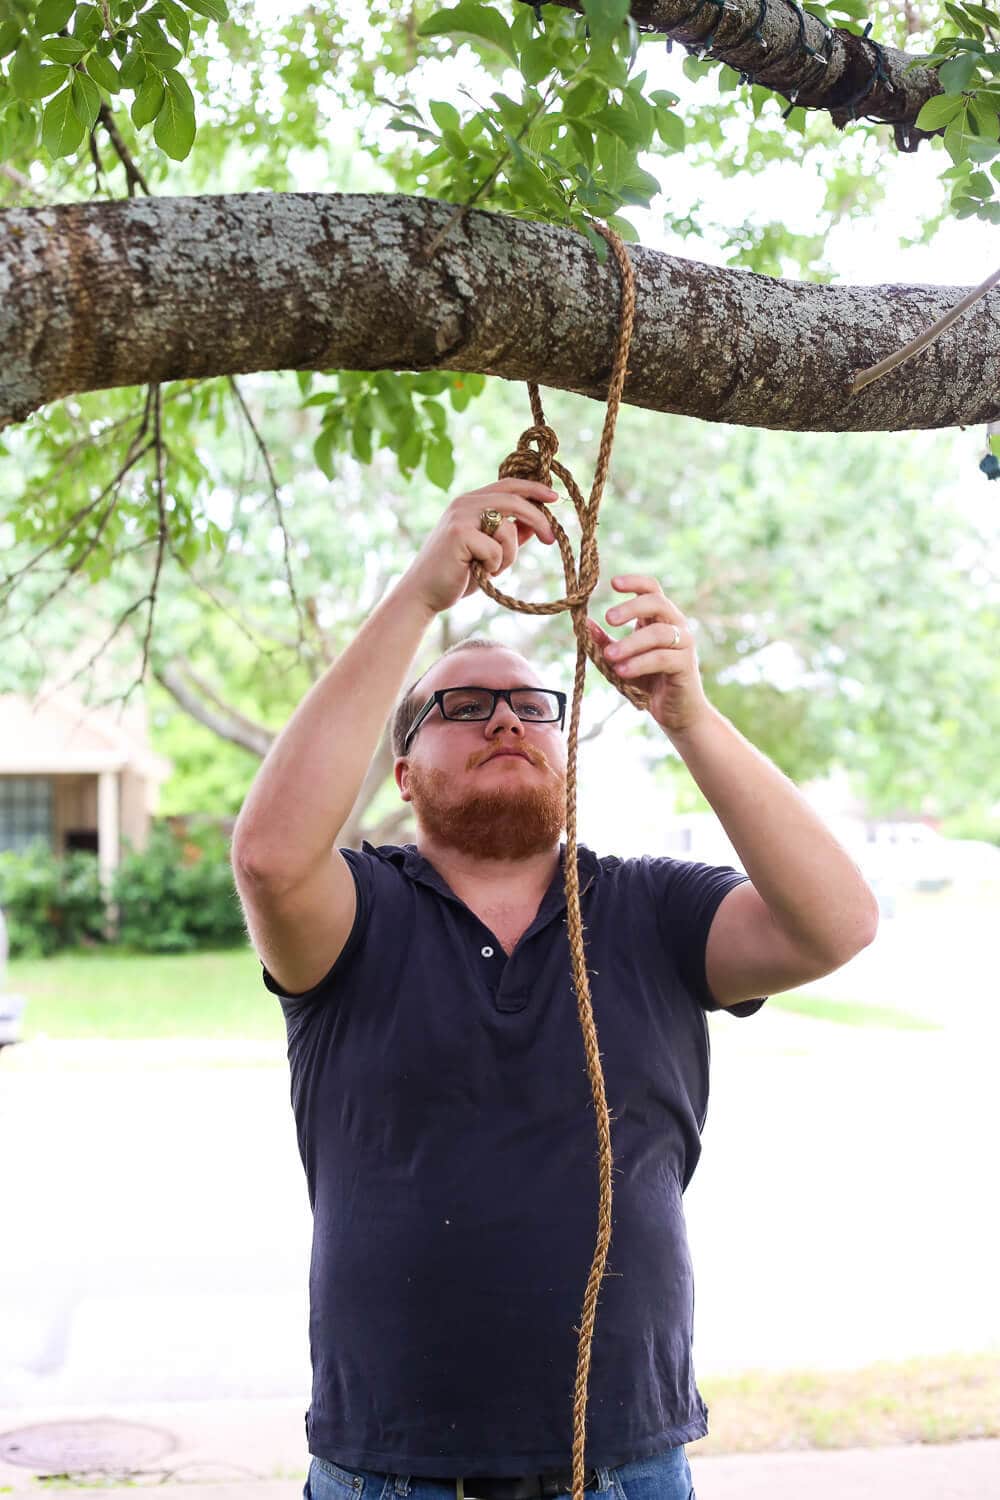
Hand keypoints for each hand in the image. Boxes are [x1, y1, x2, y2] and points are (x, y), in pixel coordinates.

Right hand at [399, 479, 557, 615]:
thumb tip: (538, 523)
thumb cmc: (458, 574)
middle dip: (538, 520)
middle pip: (514, 500)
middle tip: (551, 540)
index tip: (555, 498)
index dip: (534, 489)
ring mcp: (460, 516)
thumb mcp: (491, 551)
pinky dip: (493, 567)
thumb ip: (511, 535)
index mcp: (471, 502)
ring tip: (488, 569)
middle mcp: (464, 503)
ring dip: (507, 556)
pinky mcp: (459, 534)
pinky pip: (496, 550)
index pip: (509, 485)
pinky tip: (475, 572)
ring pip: (508, 529)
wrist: (423, 593)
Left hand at [586, 574, 709, 735]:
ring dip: (631, 643)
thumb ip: (605, 642)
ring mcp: (684, 644)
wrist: (677, 713)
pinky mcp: (685, 665)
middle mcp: (675, 625)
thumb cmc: (649, 682)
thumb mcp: (621, 660)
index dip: (635, 582)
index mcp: (659, 619)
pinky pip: (662, 658)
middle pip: (658, 603)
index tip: (613, 583)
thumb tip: (584, 623)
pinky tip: (622, 671)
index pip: (652, 589)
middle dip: (631, 608)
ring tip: (609, 656)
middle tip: (609, 619)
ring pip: (659, 633)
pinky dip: (640, 663)